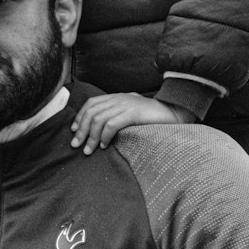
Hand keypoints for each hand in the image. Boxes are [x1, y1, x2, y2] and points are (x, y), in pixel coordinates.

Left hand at [70, 94, 194, 153]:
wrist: (174, 110)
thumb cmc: (152, 116)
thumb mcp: (131, 111)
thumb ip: (117, 114)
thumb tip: (101, 129)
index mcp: (116, 97)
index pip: (90, 103)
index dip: (79, 117)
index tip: (74, 131)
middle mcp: (118, 98)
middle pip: (91, 112)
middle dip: (80, 130)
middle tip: (76, 145)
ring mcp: (125, 104)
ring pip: (98, 119)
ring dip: (90, 137)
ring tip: (89, 150)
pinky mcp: (132, 113)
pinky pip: (111, 124)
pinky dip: (104, 136)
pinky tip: (104, 145)